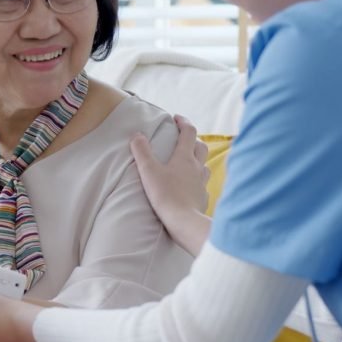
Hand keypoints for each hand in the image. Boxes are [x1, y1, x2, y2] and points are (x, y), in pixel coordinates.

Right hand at [131, 115, 212, 255]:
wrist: (185, 222)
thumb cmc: (166, 195)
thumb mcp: (149, 171)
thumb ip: (142, 151)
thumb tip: (137, 135)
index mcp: (184, 158)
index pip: (189, 132)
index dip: (183, 122)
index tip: (176, 118)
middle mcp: (197, 167)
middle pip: (201, 147)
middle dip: (193, 139)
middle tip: (183, 139)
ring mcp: (202, 183)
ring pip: (204, 165)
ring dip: (197, 159)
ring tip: (187, 162)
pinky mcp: (202, 198)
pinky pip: (202, 185)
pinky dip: (197, 180)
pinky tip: (190, 186)